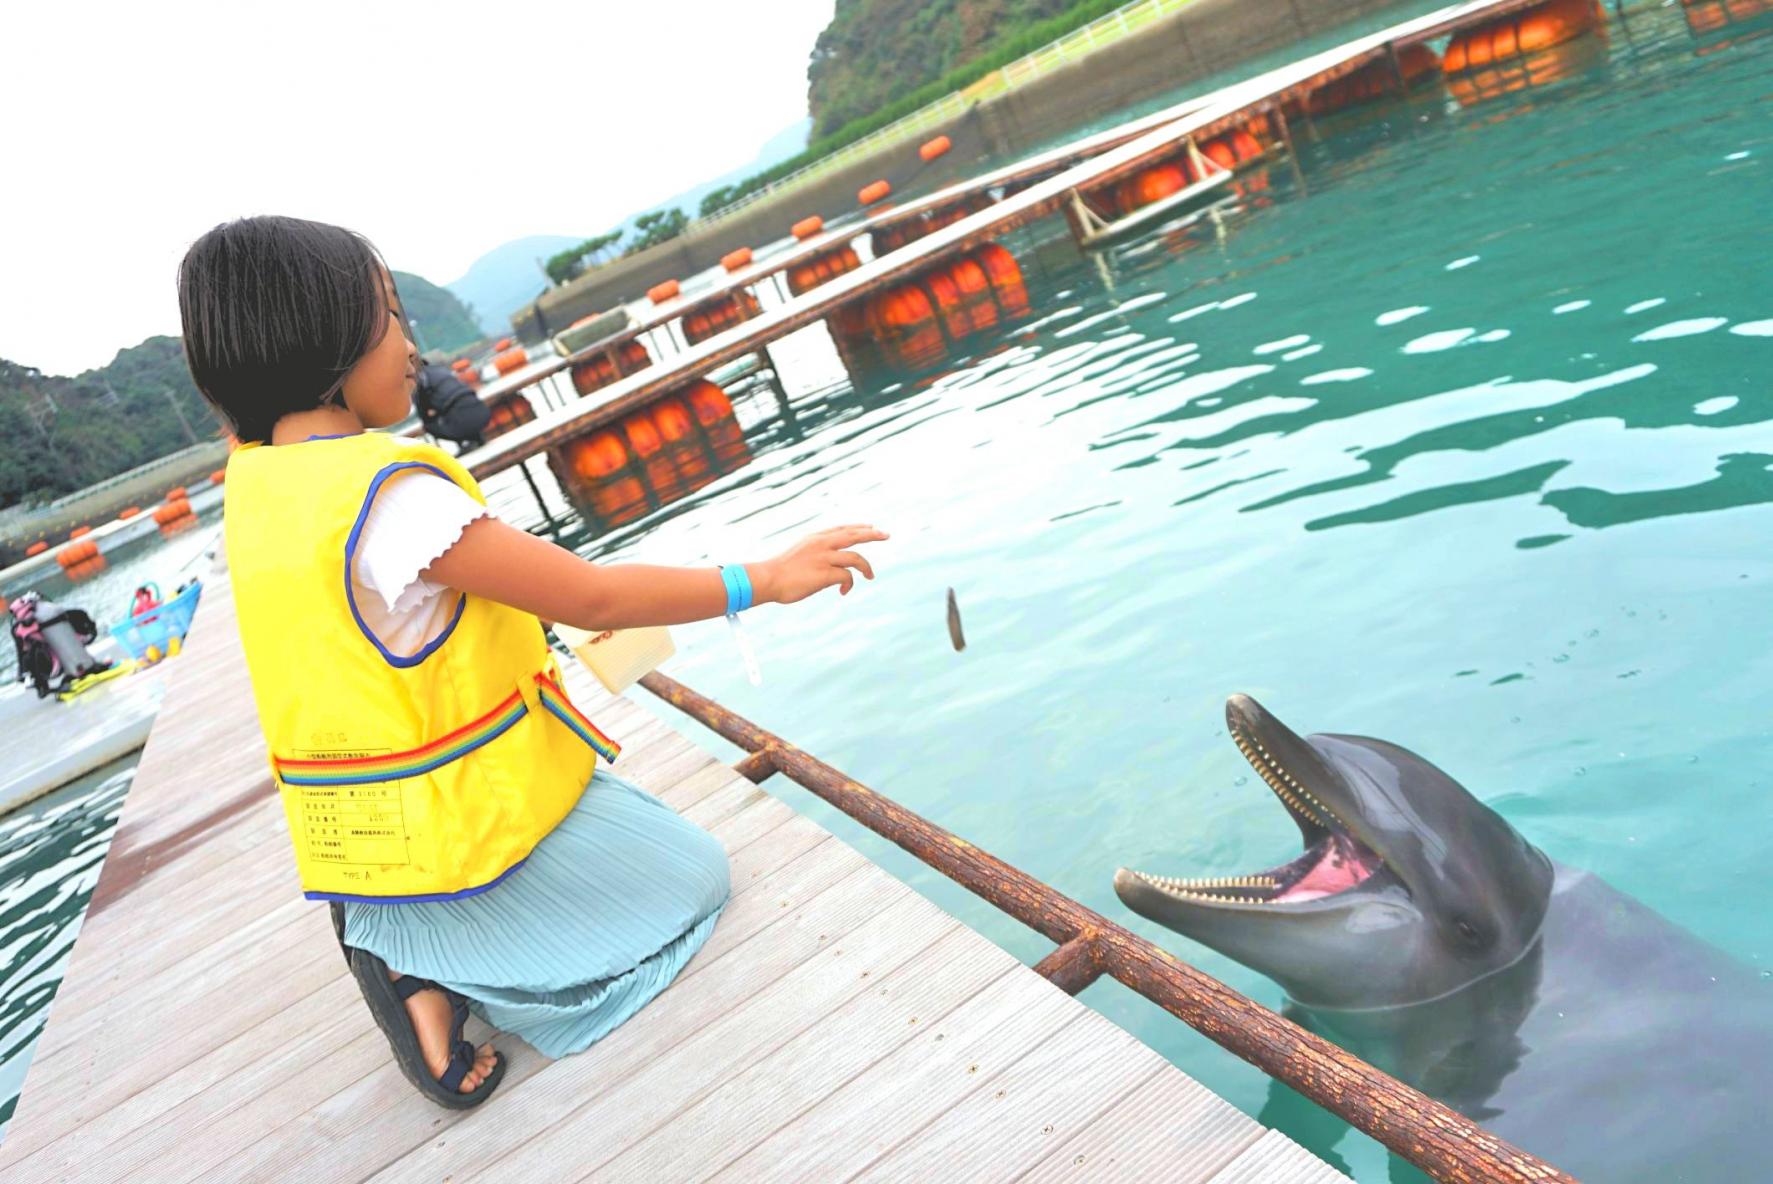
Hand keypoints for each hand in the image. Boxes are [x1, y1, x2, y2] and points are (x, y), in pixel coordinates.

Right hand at [754, 525, 887, 604]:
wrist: (767, 579)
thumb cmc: (779, 572)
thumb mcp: (798, 555)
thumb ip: (815, 554)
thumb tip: (830, 567)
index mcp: (815, 538)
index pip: (842, 529)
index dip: (858, 527)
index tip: (871, 527)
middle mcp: (821, 544)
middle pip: (854, 535)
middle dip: (873, 534)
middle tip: (886, 534)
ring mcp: (824, 557)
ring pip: (856, 557)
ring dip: (866, 568)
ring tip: (870, 576)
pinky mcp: (825, 573)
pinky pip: (847, 577)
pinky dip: (849, 585)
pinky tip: (844, 592)